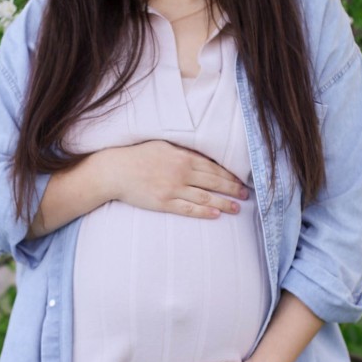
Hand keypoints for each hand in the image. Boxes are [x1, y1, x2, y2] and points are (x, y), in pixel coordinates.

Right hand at [105, 140, 247, 218]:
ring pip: (206, 198)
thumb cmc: (138, 156)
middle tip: (245, 195)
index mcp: (183, 157)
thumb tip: (200, 157)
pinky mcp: (164, 203)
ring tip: (236, 208)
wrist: (115, 171)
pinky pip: (189, 209)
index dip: (229, 175)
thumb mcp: (163, 146)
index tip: (240, 181)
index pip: (213, 167)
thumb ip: (182, 151)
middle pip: (214, 182)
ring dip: (224, 204)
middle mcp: (181, 172)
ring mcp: (173, 189)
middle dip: (232, 189)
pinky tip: (216, 216)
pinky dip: (204, 213)